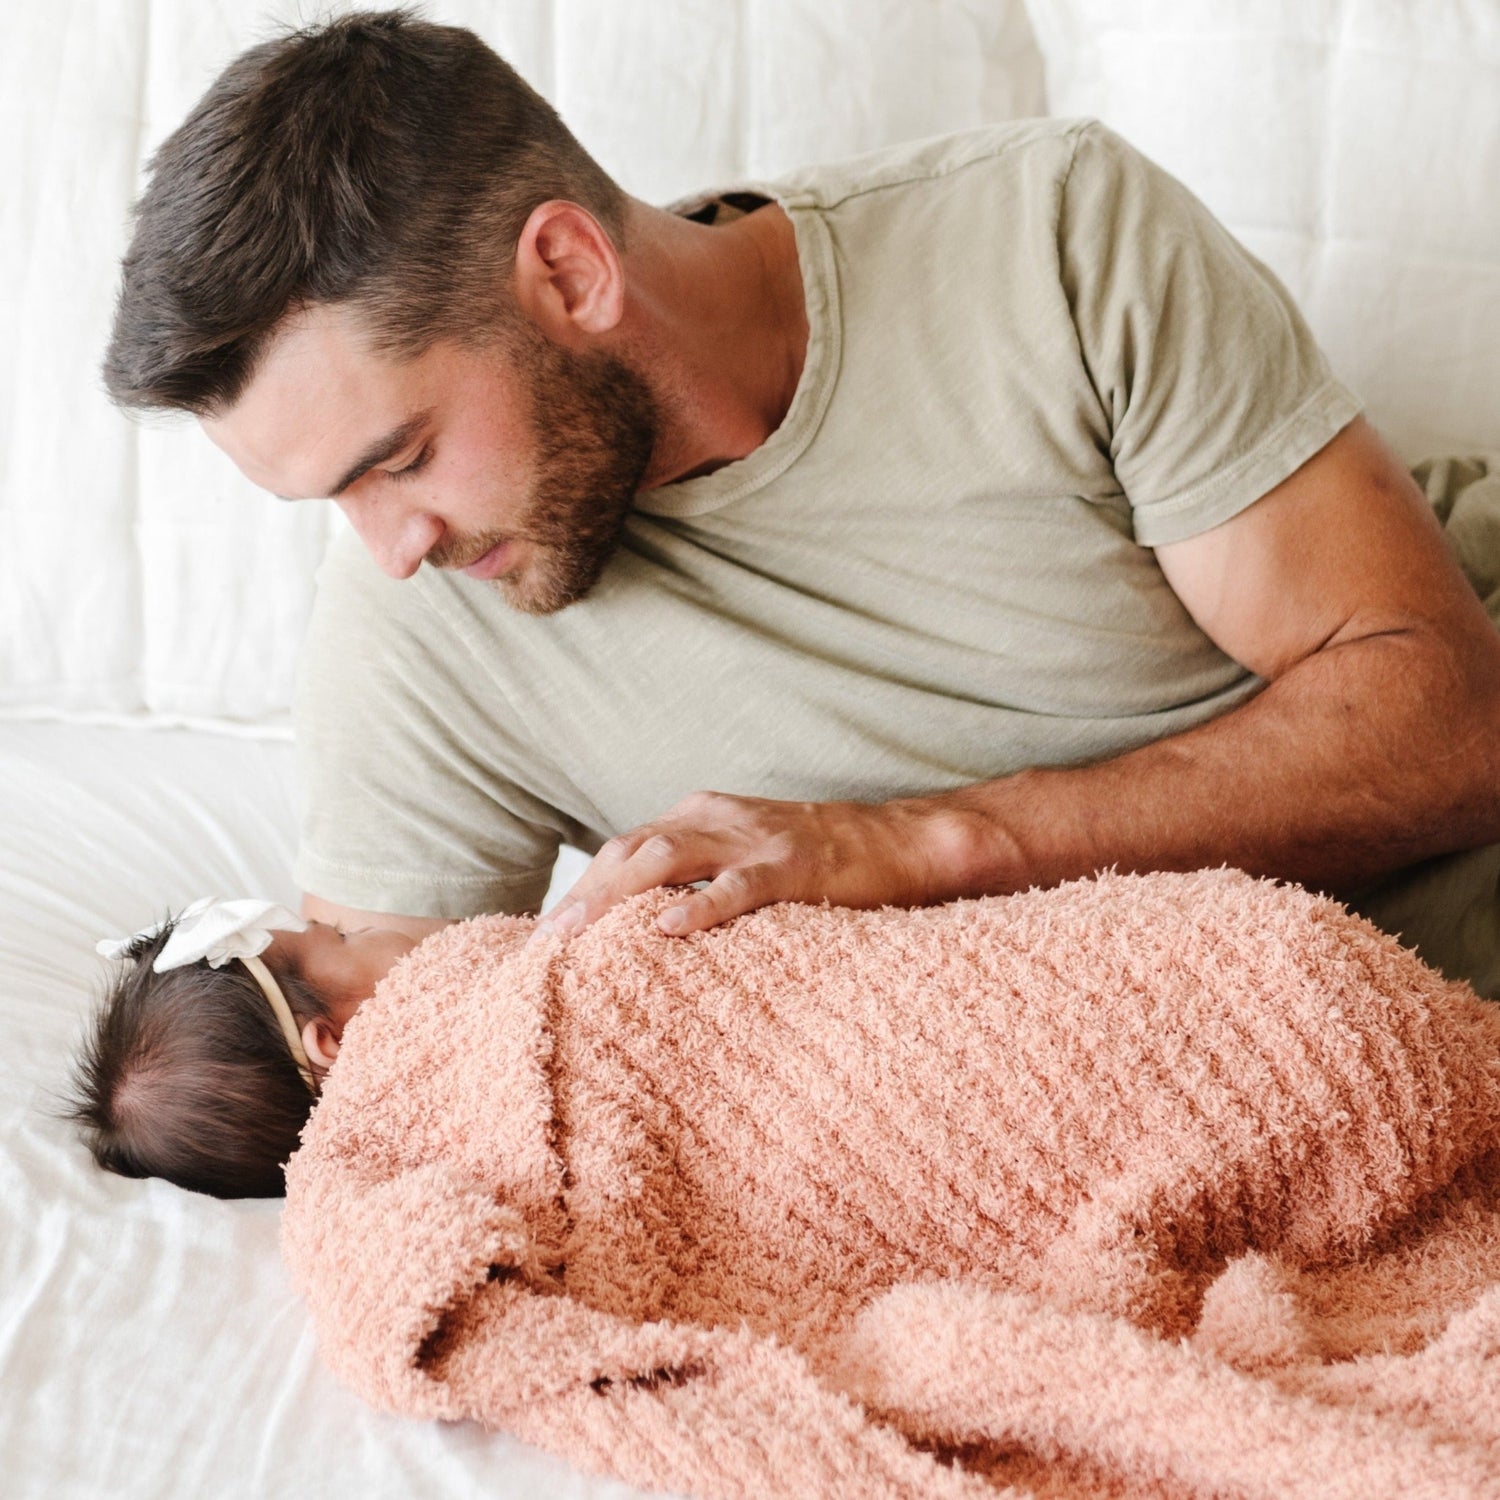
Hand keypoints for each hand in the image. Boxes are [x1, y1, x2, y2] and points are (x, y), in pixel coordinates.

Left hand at [530, 790, 966, 941]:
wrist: (899, 841)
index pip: (625, 847)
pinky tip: (667, 930)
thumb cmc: (819, 861)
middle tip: (544, 942)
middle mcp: (718, 818)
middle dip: (584, 895)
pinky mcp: (794, 866)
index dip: (583, 887)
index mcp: (702, 815)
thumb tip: (646, 928)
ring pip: (669, 859)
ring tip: (578, 935)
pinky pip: (739, 886)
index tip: (546, 933)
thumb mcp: (745, 858)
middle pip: (632, 850)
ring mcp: (755, 839)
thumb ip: (699, 877)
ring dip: (617, 897)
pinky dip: (700, 906)